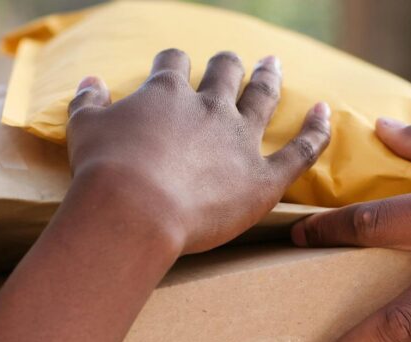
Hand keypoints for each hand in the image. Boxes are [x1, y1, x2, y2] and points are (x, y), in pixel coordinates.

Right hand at [65, 49, 330, 254]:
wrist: (135, 211)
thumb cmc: (104, 172)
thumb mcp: (85, 129)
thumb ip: (88, 102)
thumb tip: (90, 82)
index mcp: (167, 93)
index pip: (173, 65)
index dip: (173, 62)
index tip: (172, 64)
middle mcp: (209, 107)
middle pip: (223, 73)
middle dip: (226, 65)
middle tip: (231, 61)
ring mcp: (240, 140)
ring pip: (261, 98)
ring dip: (268, 78)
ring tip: (272, 65)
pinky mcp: (264, 178)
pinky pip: (300, 149)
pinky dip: (317, 130)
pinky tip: (325, 113)